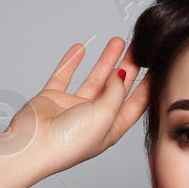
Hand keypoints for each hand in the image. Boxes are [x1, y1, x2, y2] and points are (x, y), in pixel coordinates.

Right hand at [0, 38, 149, 174]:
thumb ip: (115, 92)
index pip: (135, 104)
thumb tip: (119, 74)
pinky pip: (64, 75)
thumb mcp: (105, 115)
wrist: (32, 145)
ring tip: (117, 42)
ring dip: (106, 60)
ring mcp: (73, 108)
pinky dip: (72, 62)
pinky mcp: (53, 98)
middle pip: (116, 88)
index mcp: (111, 129)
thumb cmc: (68, 142)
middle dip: (128, 67)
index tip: (156, 67)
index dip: (147, 85)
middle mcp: (93, 118)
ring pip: (94, 78)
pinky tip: (80, 49)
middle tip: (138, 48)